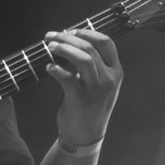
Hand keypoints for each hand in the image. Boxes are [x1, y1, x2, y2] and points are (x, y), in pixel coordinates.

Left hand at [44, 29, 122, 145]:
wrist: (86, 134)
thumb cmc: (90, 105)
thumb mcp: (99, 84)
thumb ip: (92, 65)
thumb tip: (70, 42)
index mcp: (115, 71)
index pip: (106, 43)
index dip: (87, 32)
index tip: (70, 30)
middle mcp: (109, 79)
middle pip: (90, 48)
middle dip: (68, 38)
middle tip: (52, 36)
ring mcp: (97, 90)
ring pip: (84, 59)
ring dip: (64, 49)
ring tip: (51, 47)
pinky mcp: (81, 99)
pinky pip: (68, 79)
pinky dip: (56, 70)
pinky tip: (49, 67)